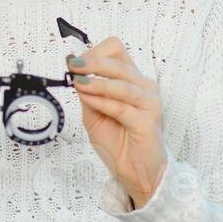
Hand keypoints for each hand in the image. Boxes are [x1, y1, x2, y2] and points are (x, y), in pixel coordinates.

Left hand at [69, 36, 167, 207]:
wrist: (134, 170)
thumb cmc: (117, 141)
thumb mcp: (93, 114)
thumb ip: (86, 94)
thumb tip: (75, 73)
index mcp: (131, 80)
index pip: (116, 51)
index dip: (93, 53)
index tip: (74, 63)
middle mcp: (143, 86)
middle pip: (118, 61)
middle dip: (92, 62)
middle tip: (73, 67)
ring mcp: (149, 102)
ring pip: (122, 82)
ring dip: (97, 82)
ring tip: (78, 84)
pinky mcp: (148, 120)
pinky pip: (122, 106)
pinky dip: (102, 102)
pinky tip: (89, 101)